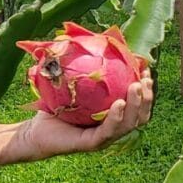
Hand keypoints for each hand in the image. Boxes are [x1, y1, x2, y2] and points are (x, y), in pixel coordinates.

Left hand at [11, 68, 153, 161]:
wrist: (35, 131)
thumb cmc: (53, 107)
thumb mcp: (71, 84)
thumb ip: (83, 68)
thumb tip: (89, 39)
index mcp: (113, 116)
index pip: (137, 104)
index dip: (146, 88)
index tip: (147, 68)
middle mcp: (112, 128)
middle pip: (140, 116)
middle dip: (147, 97)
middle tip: (146, 78)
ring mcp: (104, 138)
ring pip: (128, 124)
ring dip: (136, 105)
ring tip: (137, 87)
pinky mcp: (92, 144)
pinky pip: (108, 131)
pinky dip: (116, 117)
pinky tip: (119, 103)